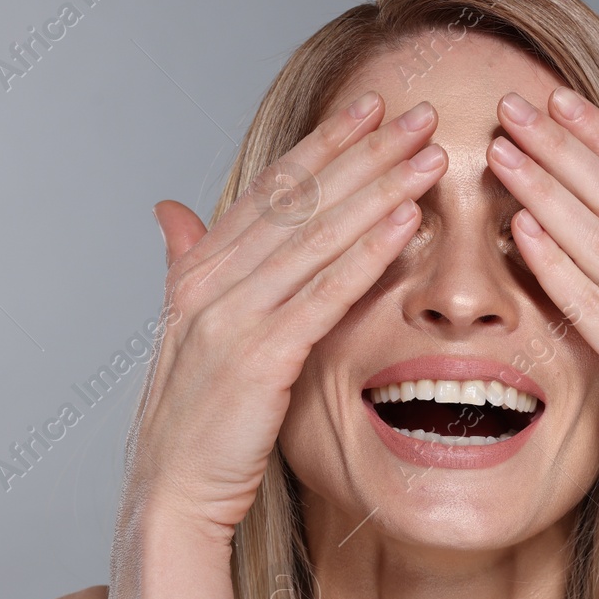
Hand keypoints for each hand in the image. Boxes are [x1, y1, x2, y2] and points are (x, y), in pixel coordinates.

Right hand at [125, 94, 447, 539]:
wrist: (171, 493)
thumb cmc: (195, 419)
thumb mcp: (188, 331)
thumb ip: (187, 263)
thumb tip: (171, 210)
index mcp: (200, 270)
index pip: (272, 189)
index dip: (324, 143)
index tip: (371, 105)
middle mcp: (211, 283)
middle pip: (300, 200)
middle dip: (364, 150)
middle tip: (418, 112)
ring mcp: (233, 318)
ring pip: (316, 236)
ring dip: (377, 189)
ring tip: (427, 156)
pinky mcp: (259, 359)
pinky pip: (323, 294)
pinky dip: (367, 254)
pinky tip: (405, 223)